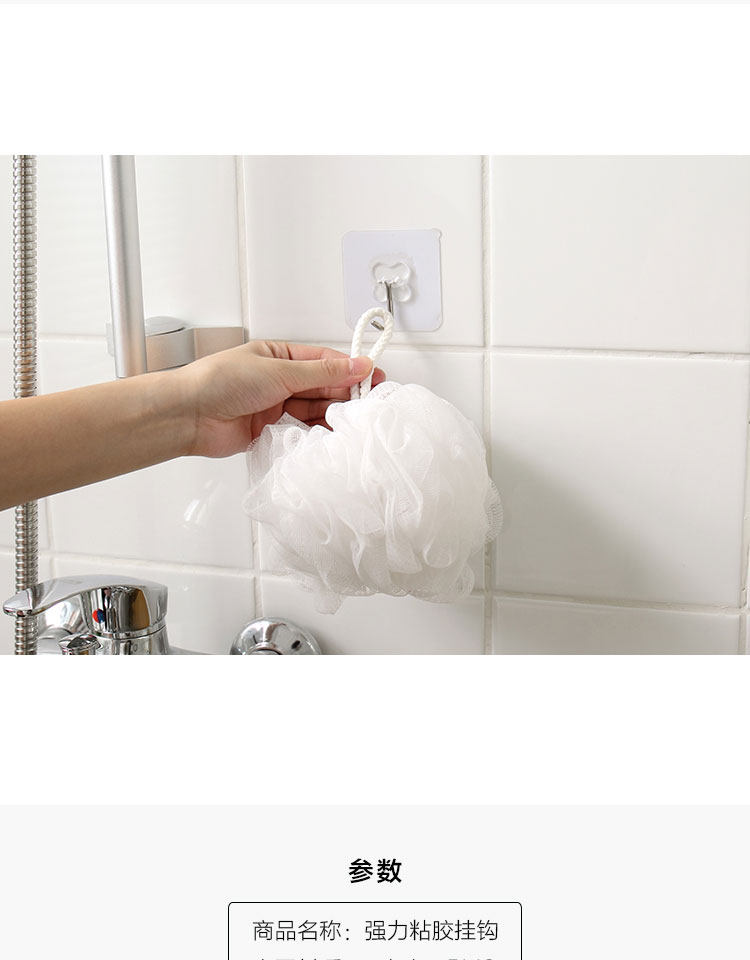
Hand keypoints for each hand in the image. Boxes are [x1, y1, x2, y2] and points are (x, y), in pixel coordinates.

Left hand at [179, 340, 385, 457]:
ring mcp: (275, 407)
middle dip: (345, 394)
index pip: (323, 361)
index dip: (350, 369)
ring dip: (332, 415)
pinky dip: (315, 433)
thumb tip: (356, 364)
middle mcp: (278, 381)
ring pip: (313, 410)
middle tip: (368, 403)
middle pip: (321, 387)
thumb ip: (321, 372)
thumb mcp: (278, 370)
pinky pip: (301, 432)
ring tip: (351, 420)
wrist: (188, 415)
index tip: (373, 377)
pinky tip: (329, 434)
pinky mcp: (270, 432)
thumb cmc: (220, 382)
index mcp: (279, 356)